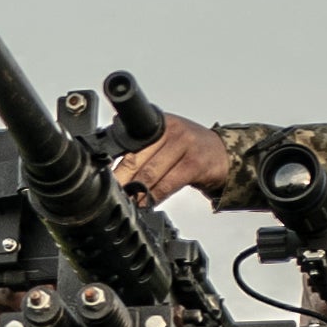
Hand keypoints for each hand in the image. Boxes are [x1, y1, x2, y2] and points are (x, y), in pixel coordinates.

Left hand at [109, 116, 241, 208]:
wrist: (224, 155)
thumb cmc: (190, 148)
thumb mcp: (165, 140)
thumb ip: (141, 148)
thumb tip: (112, 166)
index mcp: (158, 123)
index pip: (128, 141)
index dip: (113, 162)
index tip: (102, 178)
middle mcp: (170, 129)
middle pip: (135, 157)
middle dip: (120, 180)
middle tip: (110, 195)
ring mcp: (183, 144)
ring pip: (149, 173)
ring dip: (135, 193)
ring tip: (126, 203)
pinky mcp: (194, 163)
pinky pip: (167, 184)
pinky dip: (154, 197)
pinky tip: (146, 204)